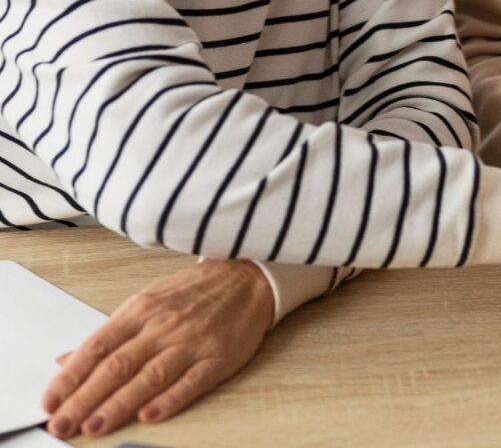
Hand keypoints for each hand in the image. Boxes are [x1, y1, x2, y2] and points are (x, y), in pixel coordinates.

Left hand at [43, 259, 274, 439]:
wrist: (248, 276)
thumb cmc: (195, 290)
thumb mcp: (147, 302)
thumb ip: (109, 335)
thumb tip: (65, 361)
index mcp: (141, 310)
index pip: (97, 347)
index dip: (70, 378)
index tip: (49, 403)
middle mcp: (163, 326)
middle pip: (117, 366)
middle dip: (85, 399)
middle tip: (62, 426)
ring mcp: (192, 341)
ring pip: (150, 376)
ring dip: (119, 404)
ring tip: (94, 427)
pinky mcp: (219, 356)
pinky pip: (192, 381)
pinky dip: (170, 400)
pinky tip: (150, 415)